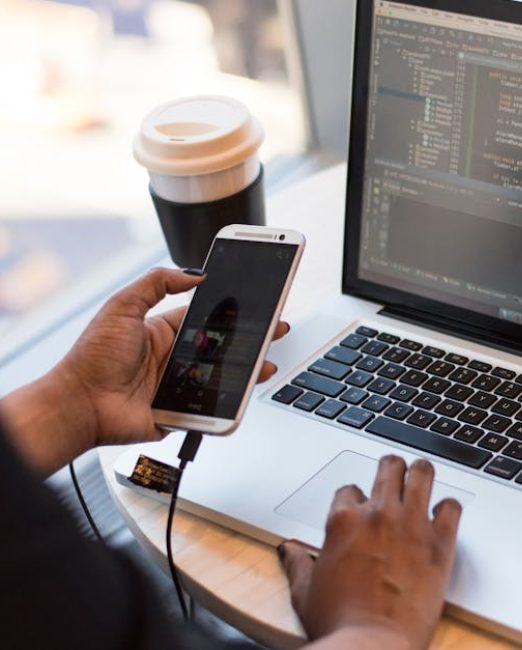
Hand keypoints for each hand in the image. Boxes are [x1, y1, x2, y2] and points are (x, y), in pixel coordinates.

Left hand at [58, 267, 288, 447]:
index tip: (254, 303)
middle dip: (250, 339)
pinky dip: (230, 401)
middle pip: (222, 347)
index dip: (231, 311)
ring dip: (247, 369)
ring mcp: (179, 385)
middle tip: (274, 329)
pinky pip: (212, 405)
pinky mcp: (180, 411)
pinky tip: (247, 390)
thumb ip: (155, 283)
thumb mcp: (122, 306)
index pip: (206, 318)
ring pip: (223, 376)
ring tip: (267, 362)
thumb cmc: (92, 358)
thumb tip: (193, 273)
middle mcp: (174, 357)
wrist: (80, 404)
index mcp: (162, 331)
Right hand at [280, 456, 462, 649]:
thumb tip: (290, 550)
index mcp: (343, 521)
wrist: (372, 646)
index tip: (360, 510)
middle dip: (391, 469)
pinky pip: (452, 507)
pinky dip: (449, 508)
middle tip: (395, 476)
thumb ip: (298, 564)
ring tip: (421, 478)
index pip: (350, 489)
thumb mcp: (305, 593)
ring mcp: (411, 525)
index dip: (355, 499)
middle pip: (389, 467)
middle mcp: (378, 514)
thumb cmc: (339, 625)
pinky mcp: (440, 543)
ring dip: (421, 474)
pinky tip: (444, 515)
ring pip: (422, 473)